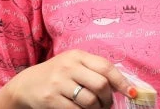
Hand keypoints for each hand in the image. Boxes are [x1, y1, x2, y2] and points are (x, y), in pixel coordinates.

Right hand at [0, 49, 134, 108]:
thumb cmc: (57, 75)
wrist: (26, 84)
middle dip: (108, 99)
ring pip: (90, 101)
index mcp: (77, 56)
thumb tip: (123, 85)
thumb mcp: (73, 65)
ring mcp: (58, 83)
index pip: (106, 67)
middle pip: (101, 85)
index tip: (132, 93)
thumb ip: (94, 70)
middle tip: (107, 104)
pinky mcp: (51, 99)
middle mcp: (68, 67)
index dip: (122, 82)